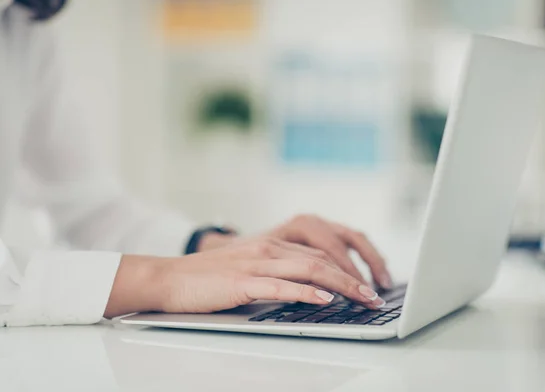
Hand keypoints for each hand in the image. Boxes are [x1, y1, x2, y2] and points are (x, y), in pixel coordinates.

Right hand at [198, 215, 391, 288]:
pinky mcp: (242, 282)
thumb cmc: (208, 278)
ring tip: (363, 298)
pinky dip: (306, 293)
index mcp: (271, 244)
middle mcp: (268, 248)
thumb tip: (312, 290)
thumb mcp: (249, 269)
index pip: (320, 253)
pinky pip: (281, 286)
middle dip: (353, 278)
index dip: (348, 269)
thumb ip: (277, 273)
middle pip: (322, 259)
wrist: (170, 278)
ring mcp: (255, 263)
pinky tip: (325, 300)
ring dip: (341, 285)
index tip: (368, 285)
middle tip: (375, 296)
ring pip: (308, 269)